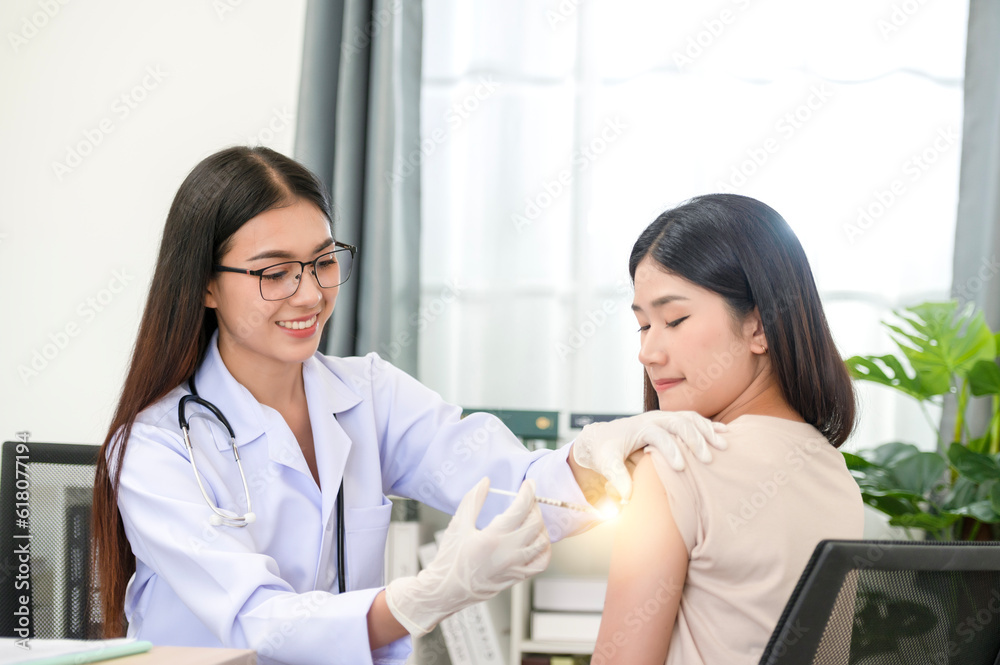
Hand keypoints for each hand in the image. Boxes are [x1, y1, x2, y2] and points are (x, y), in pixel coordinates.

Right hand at [384, 477, 549, 635]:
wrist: (447, 590)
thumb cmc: (450, 560)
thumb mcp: (458, 525)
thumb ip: (473, 500)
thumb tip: (486, 482)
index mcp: (493, 537)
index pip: (521, 509)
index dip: (528, 493)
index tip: (529, 485)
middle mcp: (508, 553)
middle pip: (535, 523)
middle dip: (534, 507)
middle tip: (527, 501)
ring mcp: (515, 567)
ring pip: (542, 542)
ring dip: (540, 526)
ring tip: (529, 519)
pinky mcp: (517, 577)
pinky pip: (541, 562)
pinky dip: (544, 549)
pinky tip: (536, 540)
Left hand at [571, 411, 726, 501]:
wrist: (602, 437)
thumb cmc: (605, 451)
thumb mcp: (606, 464)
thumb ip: (617, 478)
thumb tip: (627, 496)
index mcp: (639, 428)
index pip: (658, 435)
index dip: (670, 450)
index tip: (681, 468)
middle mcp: (653, 419)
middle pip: (678, 422)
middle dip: (694, 440)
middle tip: (708, 459)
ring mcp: (663, 418)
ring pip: (689, 418)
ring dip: (707, 430)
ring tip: (723, 445)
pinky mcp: (670, 421)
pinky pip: (692, 419)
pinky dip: (708, 425)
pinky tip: (725, 433)